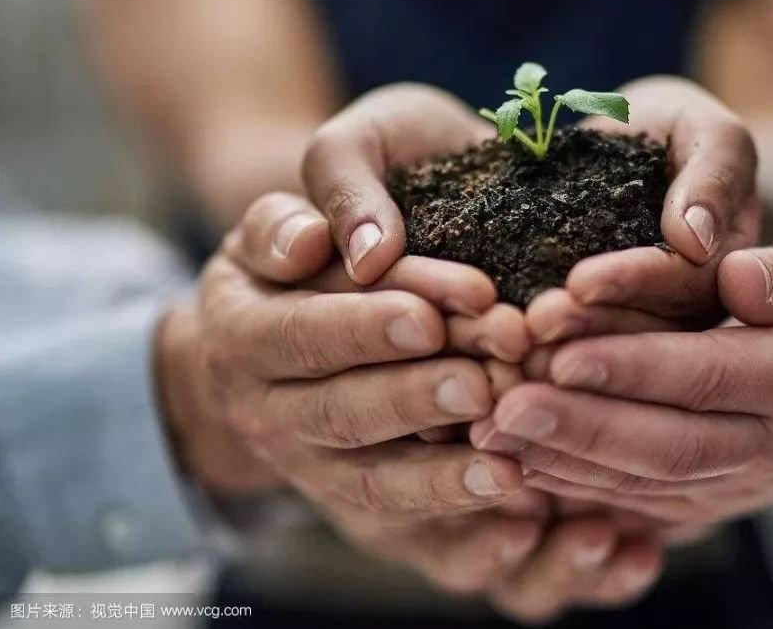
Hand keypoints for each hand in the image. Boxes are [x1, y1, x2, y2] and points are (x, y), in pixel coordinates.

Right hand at [159, 191, 662, 619]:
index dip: (362, 330)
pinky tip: (527, 532)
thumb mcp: (272, 233)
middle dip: (414, 403)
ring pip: (378, 489)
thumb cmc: (288, 273)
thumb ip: (287, 227)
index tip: (427, 319)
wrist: (260, 359)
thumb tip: (310, 241)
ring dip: (446, 483)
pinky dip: (471, 545)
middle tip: (482, 387)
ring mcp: (318, 476)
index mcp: (245, 340)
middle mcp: (273, 419)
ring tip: (512, 470)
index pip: (301, 337)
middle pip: (343, 418)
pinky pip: (413, 543)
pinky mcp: (367, 516)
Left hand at [475, 226, 772, 524]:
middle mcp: (772, 445)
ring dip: (564, 462)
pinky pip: (640, 503)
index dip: (635, 366)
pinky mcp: (708, 503)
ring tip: (490, 433)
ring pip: (645, 481)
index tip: (563, 350)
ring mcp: (738, 483)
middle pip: (667, 443)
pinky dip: (578, 487)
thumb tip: (733, 278)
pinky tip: (520, 462)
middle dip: (579, 426)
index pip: (711, 374)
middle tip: (502, 404)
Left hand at [523, 76, 760, 356]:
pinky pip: (572, 352)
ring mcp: (643, 328)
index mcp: (726, 271)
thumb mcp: (705, 131)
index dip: (633, 283)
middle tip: (535, 321)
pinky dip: (536, 353)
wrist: (620, 143)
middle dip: (588, 326)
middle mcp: (688, 313)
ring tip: (512, 338)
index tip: (579, 281)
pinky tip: (500, 356)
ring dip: (558, 349)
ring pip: (607, 354)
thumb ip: (715, 174)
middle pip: (645, 335)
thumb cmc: (673, 129)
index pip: (685, 286)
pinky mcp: (594, 330)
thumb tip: (696, 242)